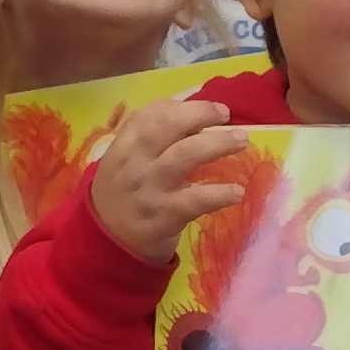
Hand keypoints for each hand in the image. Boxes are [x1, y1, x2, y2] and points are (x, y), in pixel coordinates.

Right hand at [90, 96, 246, 264]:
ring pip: (185, 156)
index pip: (150, 114)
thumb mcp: (126, 161)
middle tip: (226, 115)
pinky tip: (237, 192)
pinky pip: (196, 200)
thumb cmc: (125, 194)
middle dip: (200, 114)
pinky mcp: (166, 216)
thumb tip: (195, 117)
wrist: (108, 243)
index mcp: (124, 144)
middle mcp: (135, 162)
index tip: (210, 109)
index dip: (183, 106)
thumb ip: (152, 138)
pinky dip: (219, 194)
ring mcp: (151, 188)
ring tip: (241, 140)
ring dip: (217, 144)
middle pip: (167, 126)